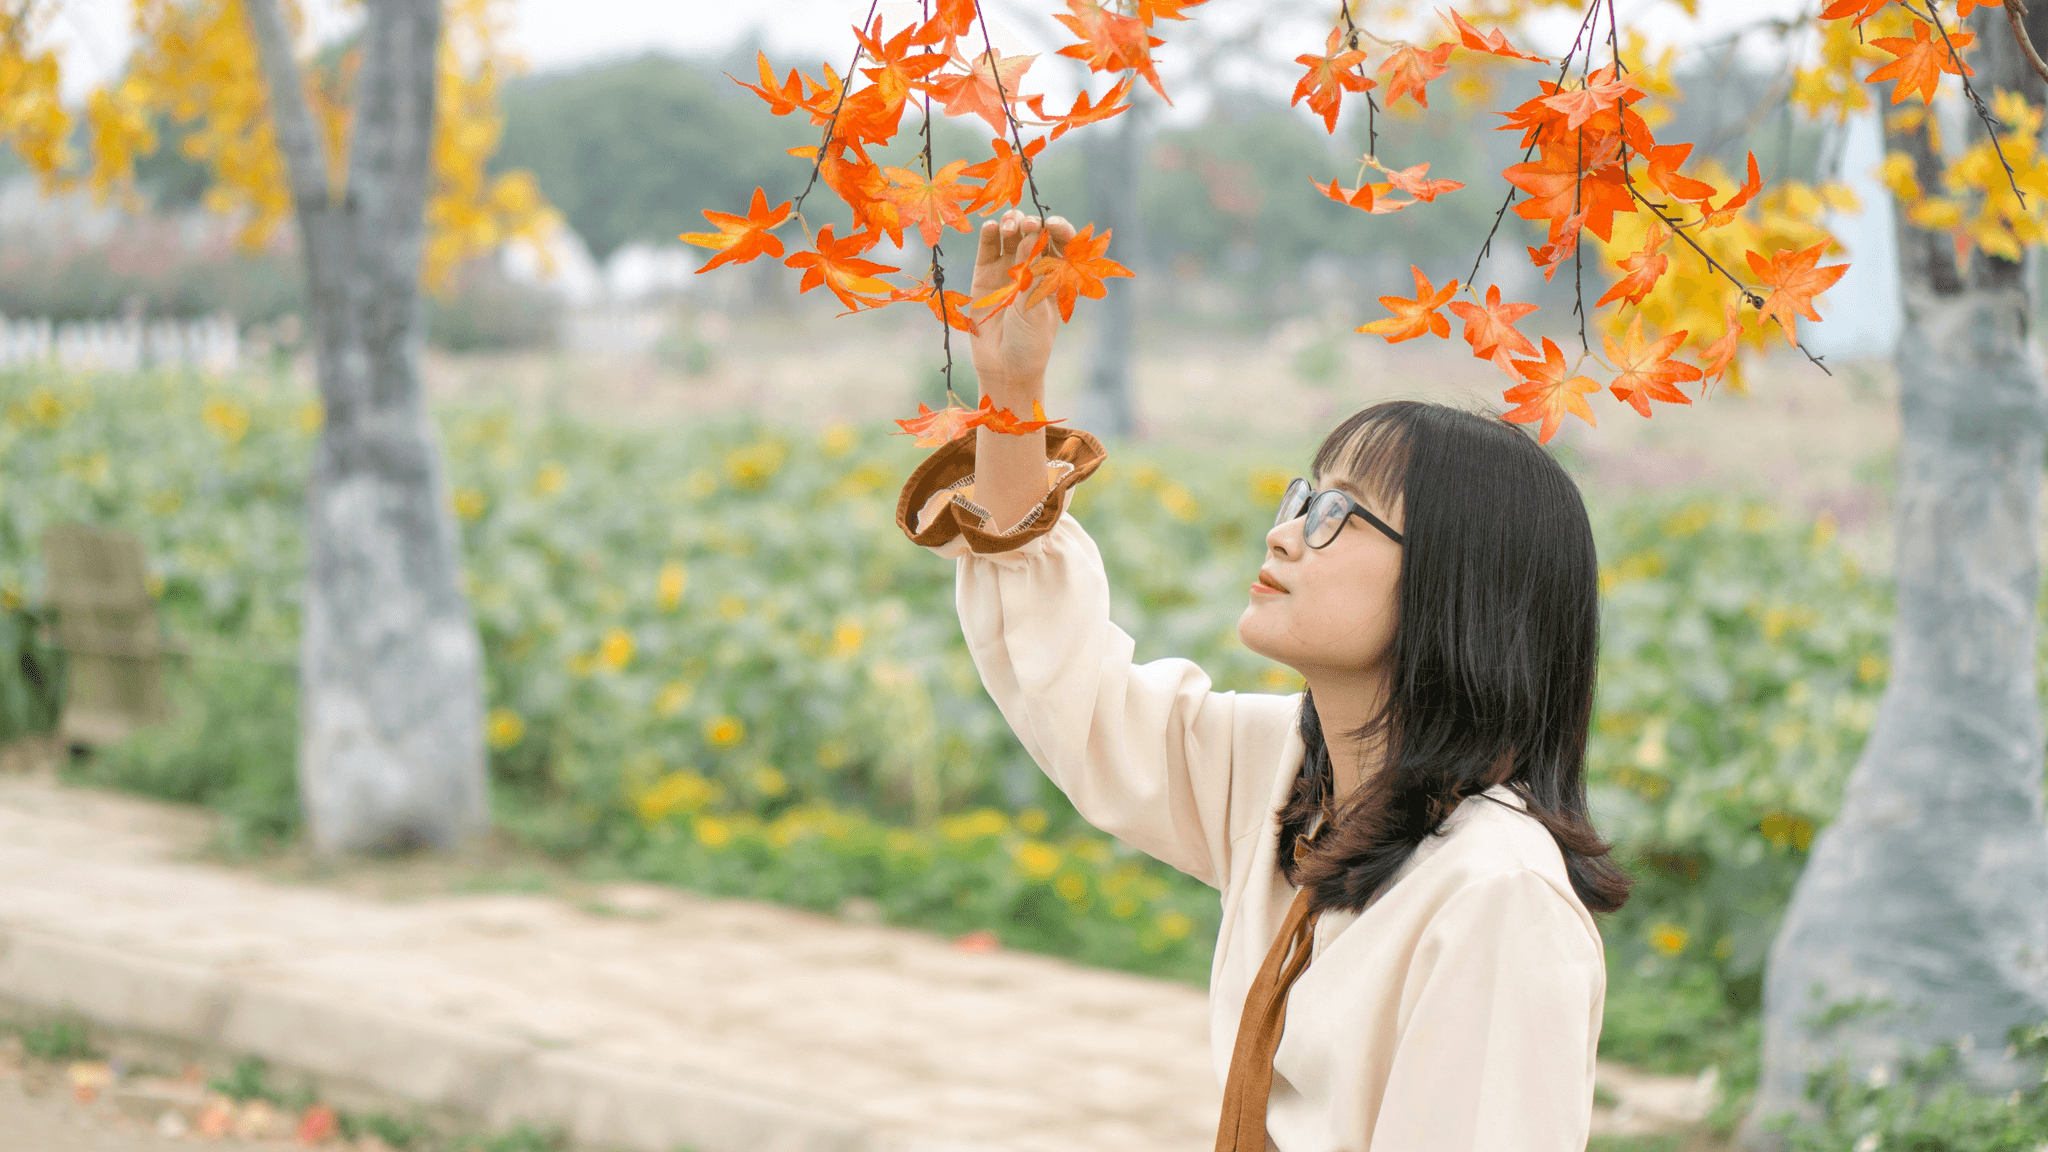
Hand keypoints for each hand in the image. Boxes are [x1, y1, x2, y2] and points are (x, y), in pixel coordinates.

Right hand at [969, 210, 1074, 404]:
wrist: (1003, 367)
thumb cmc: (1030, 341)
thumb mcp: (1036, 307)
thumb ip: (1032, 272)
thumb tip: (1031, 235)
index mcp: (1057, 274)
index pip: (1062, 242)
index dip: (1059, 228)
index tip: (1052, 224)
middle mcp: (1034, 266)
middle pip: (1035, 233)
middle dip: (1032, 223)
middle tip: (1028, 225)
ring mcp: (1009, 268)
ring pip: (1011, 234)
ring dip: (1011, 223)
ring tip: (1008, 225)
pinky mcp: (985, 273)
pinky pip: (988, 247)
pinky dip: (989, 233)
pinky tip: (991, 227)